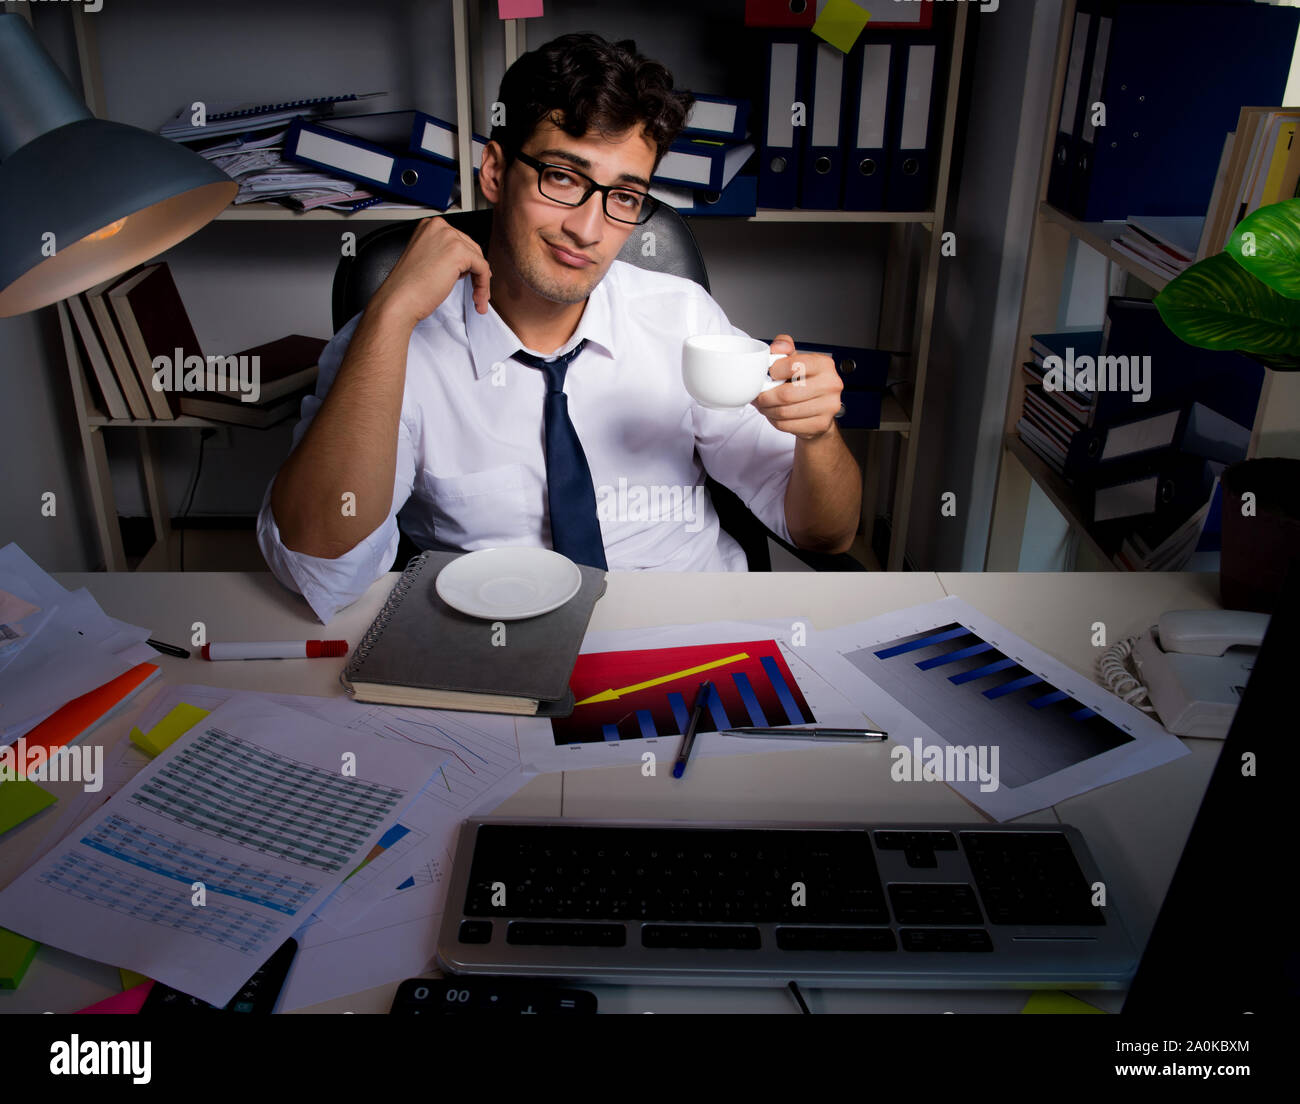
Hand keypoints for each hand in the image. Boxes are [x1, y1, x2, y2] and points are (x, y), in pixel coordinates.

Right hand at [369, 217, 492, 326]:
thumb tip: (465, 264)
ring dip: (481, 282)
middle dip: (475, 272)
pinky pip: (483, 268)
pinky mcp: (458, 252)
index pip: (458, 241)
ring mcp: (449, 237)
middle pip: (471, 248)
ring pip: (478, 259)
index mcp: (429, 226)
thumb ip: (443, 255)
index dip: (466, 262)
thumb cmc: (408, 287)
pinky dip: (484, 285)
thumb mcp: (427, 260)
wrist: (399, 299)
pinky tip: (479, 298)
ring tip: (477, 299)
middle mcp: (439, 227)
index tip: (470, 278)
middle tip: (476, 291)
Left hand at [752, 334, 842, 440]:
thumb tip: (777, 348)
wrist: (821, 407)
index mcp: (824, 364)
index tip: (769, 374)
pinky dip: (774, 421)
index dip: (774, 371)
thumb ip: (784, 347)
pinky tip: (774, 414)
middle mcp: (830, 384)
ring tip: (764, 405)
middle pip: (786, 394)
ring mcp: (828, 406)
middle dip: (765, 397)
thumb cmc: (806, 381)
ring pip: (784, 412)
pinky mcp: (821, 424)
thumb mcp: (796, 359)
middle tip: (758, 396)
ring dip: (767, 410)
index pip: (793, 366)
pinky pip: (787, 425)